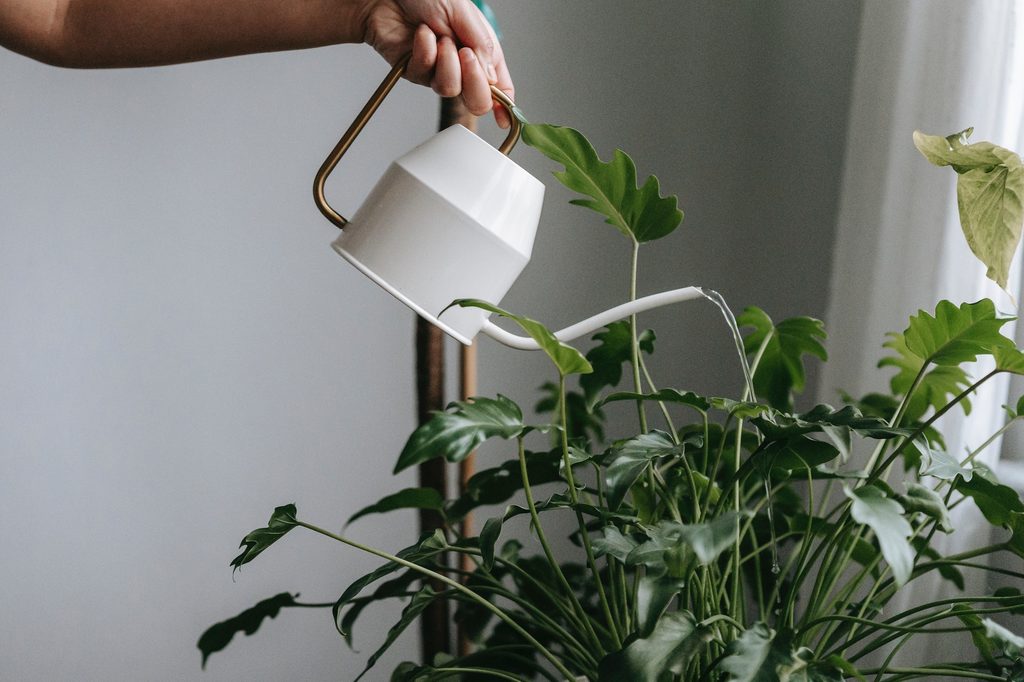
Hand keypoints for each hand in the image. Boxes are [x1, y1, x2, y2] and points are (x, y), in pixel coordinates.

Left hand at [359, 0, 513, 126]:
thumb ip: (482, 47)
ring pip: (450, 89)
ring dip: (446, 61)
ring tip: (439, 37)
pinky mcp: (415, 71)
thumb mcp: (464, 13)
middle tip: (466, 55)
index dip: (505, 105)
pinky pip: (425, 76)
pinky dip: (425, 51)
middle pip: (477, 100)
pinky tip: (422, 34)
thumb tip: (492, 80)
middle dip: (474, 81)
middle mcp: (462, 64)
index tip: (506, 120)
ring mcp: (437, 70)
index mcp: (481, 50)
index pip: (500, 87)